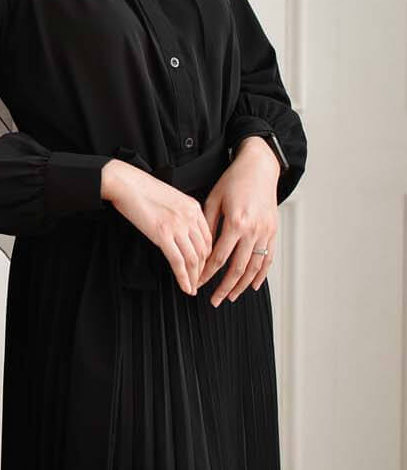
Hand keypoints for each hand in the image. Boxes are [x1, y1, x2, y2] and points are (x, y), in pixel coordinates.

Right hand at [102, 159, 212, 295]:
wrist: (125, 183)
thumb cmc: (142, 188)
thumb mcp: (170, 198)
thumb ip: (181, 213)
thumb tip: (182, 233)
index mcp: (193, 207)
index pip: (208, 238)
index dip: (207, 257)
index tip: (203, 267)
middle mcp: (189, 217)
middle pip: (204, 251)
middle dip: (203, 271)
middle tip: (199, 282)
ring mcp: (177, 226)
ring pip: (193, 259)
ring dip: (194, 278)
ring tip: (192, 288)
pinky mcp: (162, 234)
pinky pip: (178, 262)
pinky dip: (183, 278)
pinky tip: (185, 287)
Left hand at [197, 137, 279, 305]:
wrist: (260, 169)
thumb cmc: (234, 181)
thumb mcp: (214, 199)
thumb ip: (208, 225)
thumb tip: (200, 248)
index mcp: (236, 223)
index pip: (219, 257)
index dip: (207, 273)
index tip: (198, 282)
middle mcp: (253, 231)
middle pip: (237, 268)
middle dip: (224, 287)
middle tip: (214, 300)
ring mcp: (265, 233)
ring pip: (254, 268)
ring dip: (242, 286)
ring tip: (231, 297)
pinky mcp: (273, 232)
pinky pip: (268, 259)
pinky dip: (261, 275)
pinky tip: (252, 286)